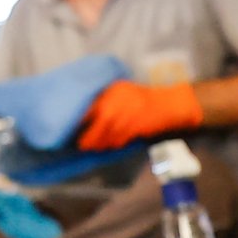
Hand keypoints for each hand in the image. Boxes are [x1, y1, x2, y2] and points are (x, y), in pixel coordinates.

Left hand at [77, 78, 202, 150]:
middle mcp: (116, 101)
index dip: (77, 121)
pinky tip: (112, 144)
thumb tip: (82, 116)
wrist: (168, 104)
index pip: (87, 107)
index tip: (69, 130)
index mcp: (110, 91)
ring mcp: (126, 114)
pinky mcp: (135, 126)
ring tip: (96, 147)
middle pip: (96, 125)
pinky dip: (114, 144)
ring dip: (100, 144)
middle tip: (81, 145)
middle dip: (87, 138)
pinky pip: (119, 140)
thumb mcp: (120, 92)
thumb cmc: (141, 100)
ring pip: (107, 135)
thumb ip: (103, 100)